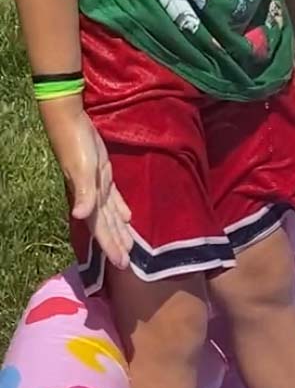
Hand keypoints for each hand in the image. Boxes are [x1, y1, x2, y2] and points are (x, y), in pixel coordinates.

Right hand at [40, 96, 132, 270]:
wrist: (71, 123)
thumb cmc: (77, 146)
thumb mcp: (83, 170)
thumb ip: (83, 193)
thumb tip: (80, 216)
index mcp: (88, 199)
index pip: (100, 229)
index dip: (110, 246)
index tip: (121, 263)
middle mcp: (92, 198)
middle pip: (106, 226)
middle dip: (116, 244)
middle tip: (127, 263)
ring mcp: (97, 187)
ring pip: (111, 215)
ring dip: (120, 230)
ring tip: (130, 246)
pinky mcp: (103, 175)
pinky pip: (113, 198)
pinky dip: (121, 209)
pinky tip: (128, 218)